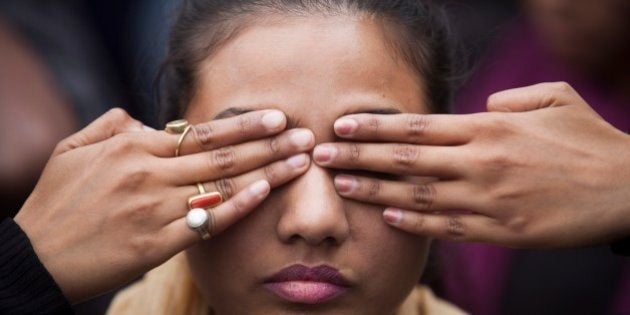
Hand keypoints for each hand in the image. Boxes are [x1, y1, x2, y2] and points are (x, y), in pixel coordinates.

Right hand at [14, 108, 313, 301]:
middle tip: (306, 135)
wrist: (37, 257)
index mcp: (132, 146)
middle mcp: (149, 172)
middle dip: (269, 142)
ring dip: (267, 170)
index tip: (276, 118)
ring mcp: (154, 207)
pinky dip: (239, 206)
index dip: (243, 125)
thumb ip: (111, 126)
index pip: (201, 132)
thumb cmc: (57, 202)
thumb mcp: (73, 150)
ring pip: (222, 184)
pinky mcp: (157, 243)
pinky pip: (208, 221)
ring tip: (301, 161)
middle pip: (222, 154)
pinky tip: (266, 193)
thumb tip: (143, 120)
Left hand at [313, 82, 629, 247]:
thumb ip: (508, 100)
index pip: (417, 126)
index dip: (375, 126)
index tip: (342, 124)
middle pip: (406, 158)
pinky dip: (413, 222)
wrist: (627, 189)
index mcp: (489, 129)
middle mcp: (481, 163)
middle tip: (322, 154)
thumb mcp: (553, 100)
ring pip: (417, 194)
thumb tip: (477, 110)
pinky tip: (386, 214)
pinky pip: (446, 226)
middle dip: (359, 155)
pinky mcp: (499, 229)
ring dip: (374, 188)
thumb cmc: (588, 140)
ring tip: (340, 184)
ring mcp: (488, 199)